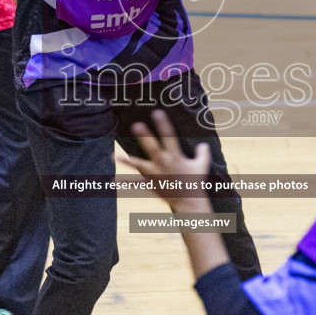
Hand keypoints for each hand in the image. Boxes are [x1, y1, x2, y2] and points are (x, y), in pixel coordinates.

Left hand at [120, 110, 230, 277]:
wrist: (188, 202)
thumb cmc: (196, 182)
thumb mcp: (202, 166)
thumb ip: (203, 154)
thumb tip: (203, 144)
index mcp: (175, 156)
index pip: (169, 136)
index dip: (163, 124)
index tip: (156, 112)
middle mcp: (163, 164)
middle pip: (152, 148)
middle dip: (144, 137)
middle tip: (136, 125)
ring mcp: (155, 174)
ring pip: (138, 165)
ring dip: (125, 161)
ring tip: (112, 156)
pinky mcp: (150, 184)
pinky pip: (135, 183)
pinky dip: (125, 183)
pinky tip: (113, 181)